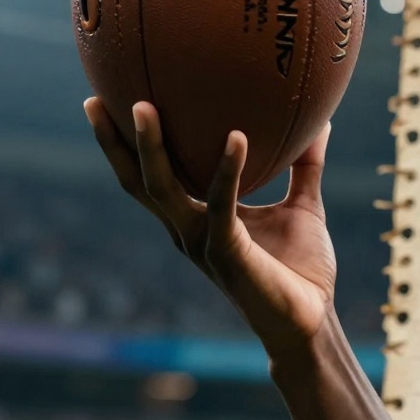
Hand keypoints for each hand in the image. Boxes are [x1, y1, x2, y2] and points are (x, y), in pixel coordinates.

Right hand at [85, 97, 337, 352]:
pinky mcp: (226, 252)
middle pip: (136, 181)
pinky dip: (227, 169)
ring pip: (162, 188)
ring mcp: (201, 241)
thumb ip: (305, 165)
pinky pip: (221, 203)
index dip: (124, 145)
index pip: (149, 176)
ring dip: (150, 147)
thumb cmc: (301, 268)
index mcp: (195, 219)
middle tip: (97, 99)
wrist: (311, 320)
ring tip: (144, 106)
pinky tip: (236, 136)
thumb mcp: (302, 205)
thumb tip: (322, 119)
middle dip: (114, 142)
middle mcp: (187, 229)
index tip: (106, 102)